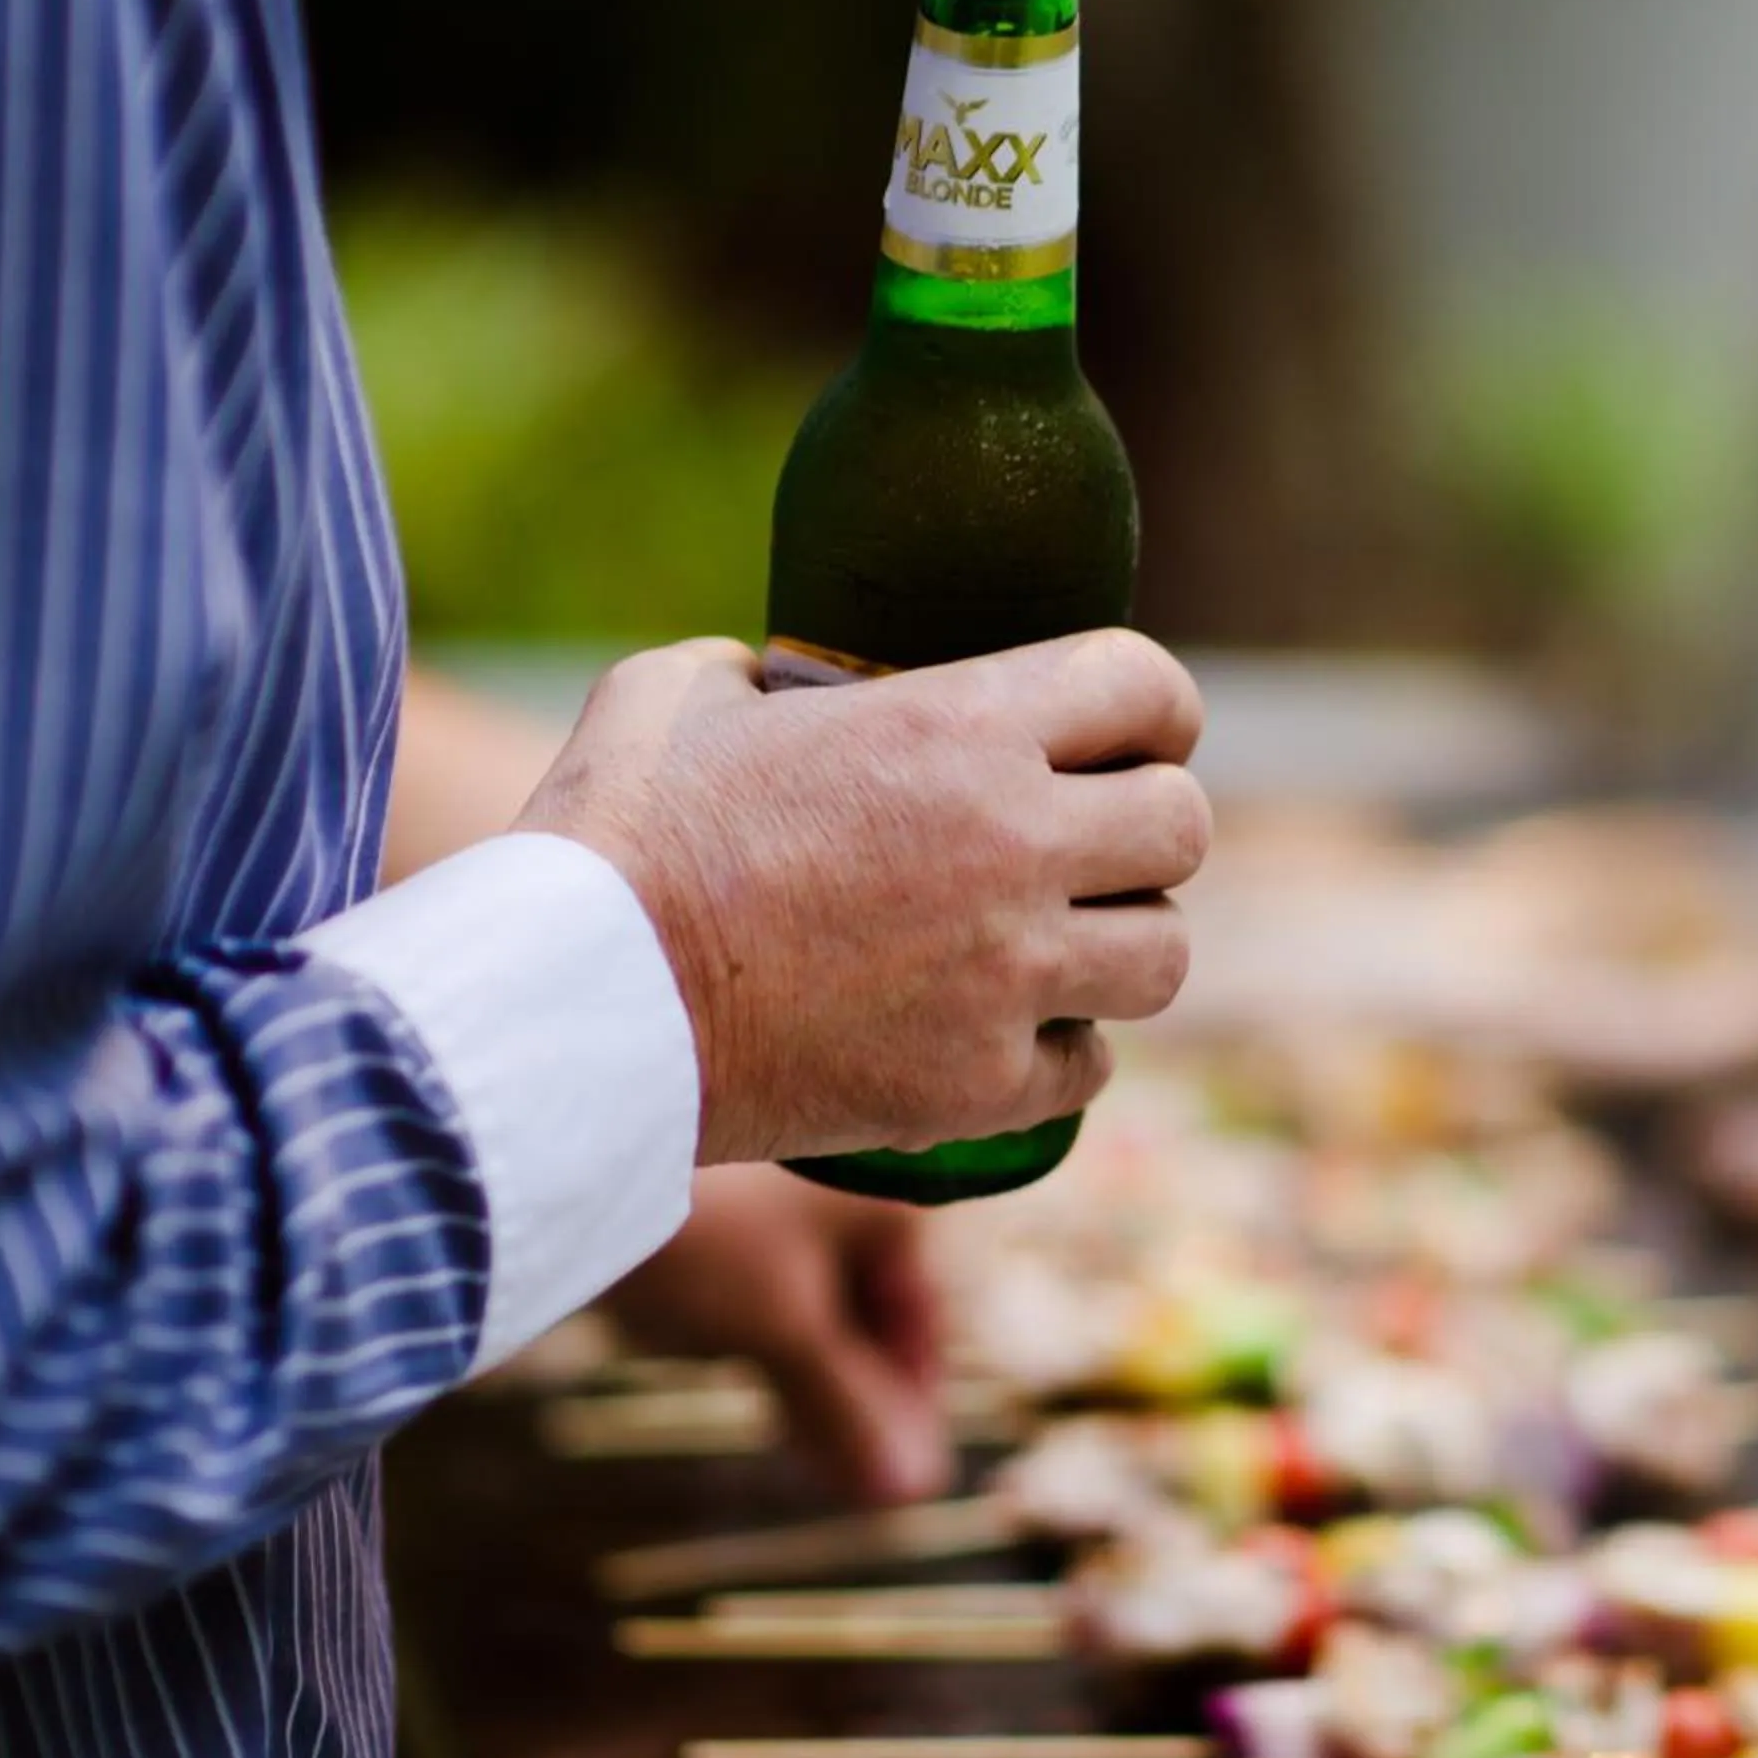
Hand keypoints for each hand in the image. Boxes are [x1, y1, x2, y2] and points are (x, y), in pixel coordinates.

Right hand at [516, 629, 1209, 1165]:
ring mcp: (1006, 976)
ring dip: (1121, 945)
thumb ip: (760, 671)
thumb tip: (779, 686)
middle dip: (1146, 831)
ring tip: (1062, 944)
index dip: (1153, 709)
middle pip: (1183, 826)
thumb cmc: (613, 839)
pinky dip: (1060, 1054)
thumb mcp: (681, 693)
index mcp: (962, 729)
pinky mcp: (976, 1086)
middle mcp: (1013, 846)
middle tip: (1091, 847)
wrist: (573, 1011)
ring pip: (1166, 956)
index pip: (1148, 688)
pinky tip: (1006, 1034)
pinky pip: (1090, 1067)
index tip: (1133, 734)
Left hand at [603, 1166, 948, 1504]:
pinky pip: (778, 1307)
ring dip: (824, 1391)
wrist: (581, 1176)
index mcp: (884, 1206)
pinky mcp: (732, 1236)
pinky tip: (780, 1415)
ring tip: (820, 1463)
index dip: (912, 1406)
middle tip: (860, 1488)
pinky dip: (783, 1359)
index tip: (903, 1484)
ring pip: (823, 1319)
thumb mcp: (787, 1332)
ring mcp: (788, 1216)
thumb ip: (851, 1410)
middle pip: (873, 1321)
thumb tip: (915, 1491)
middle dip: (866, 1404)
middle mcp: (846, 1202)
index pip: (921, 1320)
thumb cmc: (704, 1241)